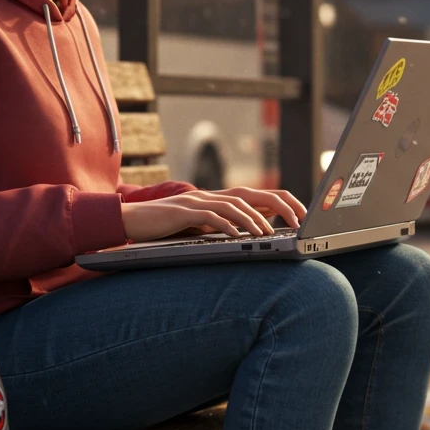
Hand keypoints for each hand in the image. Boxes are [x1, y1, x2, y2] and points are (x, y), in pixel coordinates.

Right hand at [119, 187, 306, 242]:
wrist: (129, 220)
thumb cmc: (163, 227)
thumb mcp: (197, 226)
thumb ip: (219, 225)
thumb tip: (246, 233)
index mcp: (215, 198)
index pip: (255, 195)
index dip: (279, 202)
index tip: (300, 215)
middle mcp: (208, 195)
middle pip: (251, 194)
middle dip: (278, 205)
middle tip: (298, 219)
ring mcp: (195, 202)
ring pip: (233, 205)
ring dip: (254, 219)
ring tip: (269, 233)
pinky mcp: (182, 212)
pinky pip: (210, 216)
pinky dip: (227, 225)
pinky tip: (238, 235)